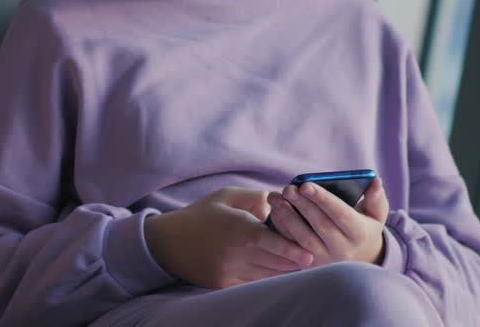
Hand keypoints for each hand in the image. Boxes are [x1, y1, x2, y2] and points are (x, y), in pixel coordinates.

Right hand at [145, 188, 313, 288]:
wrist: (167, 242)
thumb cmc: (201, 215)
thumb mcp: (226, 196)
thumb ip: (255, 197)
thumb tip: (281, 202)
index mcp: (236, 227)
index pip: (270, 242)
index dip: (291, 250)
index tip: (309, 255)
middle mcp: (234, 252)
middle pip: (274, 262)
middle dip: (294, 262)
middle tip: (312, 258)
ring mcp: (229, 271)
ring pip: (267, 276)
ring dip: (283, 272)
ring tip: (298, 266)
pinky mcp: (224, 284)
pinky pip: (253, 284)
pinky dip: (266, 279)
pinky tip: (276, 273)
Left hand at [265, 177, 388, 266]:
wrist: (359, 261)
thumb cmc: (364, 229)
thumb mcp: (375, 216)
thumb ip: (376, 199)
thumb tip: (375, 181)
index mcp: (359, 233)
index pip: (340, 214)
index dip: (322, 199)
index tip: (306, 184)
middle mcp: (343, 250)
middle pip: (320, 225)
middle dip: (302, 205)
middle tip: (288, 188)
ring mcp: (326, 260)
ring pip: (304, 238)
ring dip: (287, 217)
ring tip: (275, 198)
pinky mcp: (311, 265)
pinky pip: (293, 247)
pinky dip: (282, 231)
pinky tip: (274, 213)